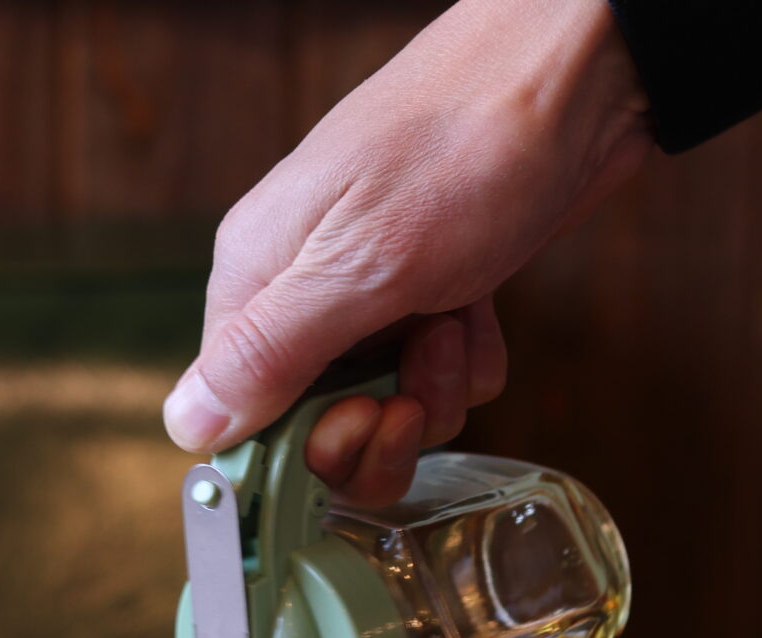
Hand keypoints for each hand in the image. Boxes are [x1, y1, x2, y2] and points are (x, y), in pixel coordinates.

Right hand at [163, 0, 652, 505]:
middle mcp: (300, 287)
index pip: (239, 413)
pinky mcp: (429, 286)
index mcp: (256, 277)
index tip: (361, 419)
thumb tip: (184, 425)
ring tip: (457, 318)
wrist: (577, 72)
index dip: (305, 440)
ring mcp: (366, 287)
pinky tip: (482, 312)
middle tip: (419, 375)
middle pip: (314, 421)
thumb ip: (269, 351)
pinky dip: (468, 358)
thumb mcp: (361, 263)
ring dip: (434, 387)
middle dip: (380, 420)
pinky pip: (435, 370)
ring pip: (383, 402)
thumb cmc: (465, 142)